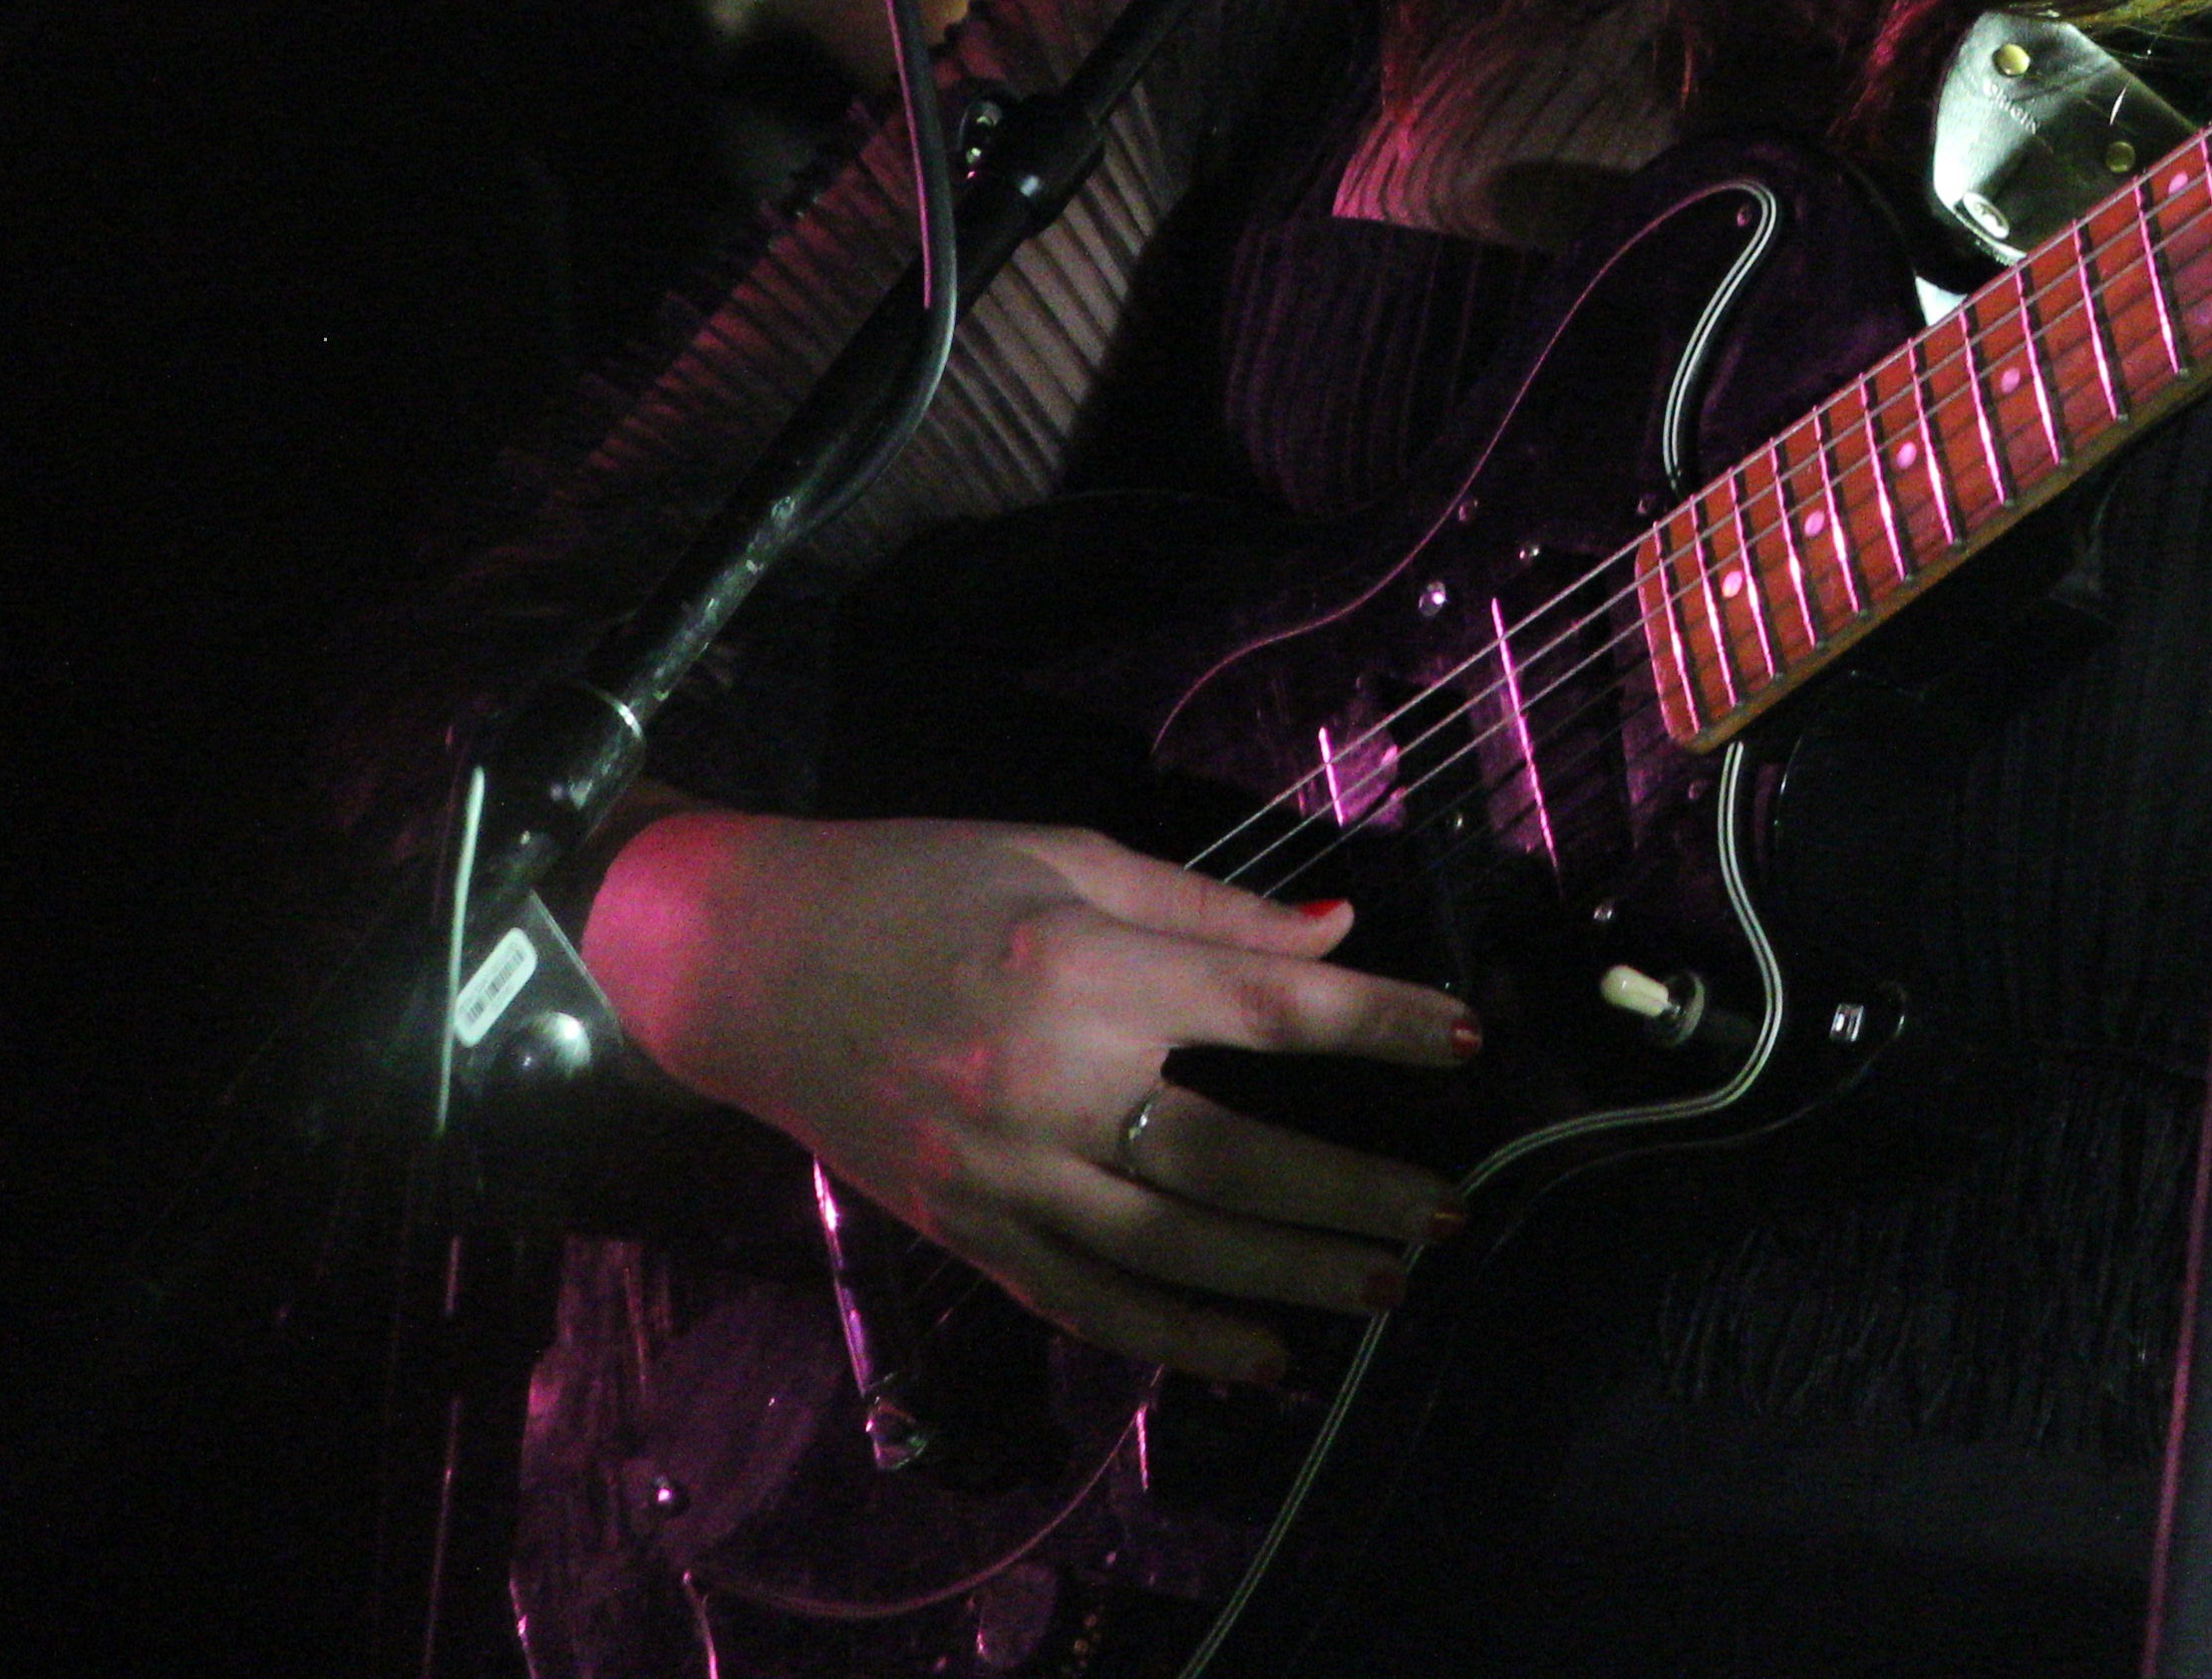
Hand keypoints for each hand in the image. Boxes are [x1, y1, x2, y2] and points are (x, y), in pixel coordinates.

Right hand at [583, 811, 1474, 1387]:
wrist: (746, 963)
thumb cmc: (914, 885)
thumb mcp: (1063, 857)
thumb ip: (1204, 909)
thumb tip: (1333, 933)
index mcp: (1081, 969)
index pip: (1266, 1008)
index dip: (1377, 1023)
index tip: (1464, 1038)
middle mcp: (1048, 1084)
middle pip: (1235, 1156)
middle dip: (1355, 1190)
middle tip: (1450, 1209)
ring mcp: (1003, 1173)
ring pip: (1174, 1246)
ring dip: (1292, 1274)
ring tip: (1389, 1286)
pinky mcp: (967, 1229)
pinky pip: (1089, 1301)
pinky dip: (1180, 1337)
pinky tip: (1263, 1354)